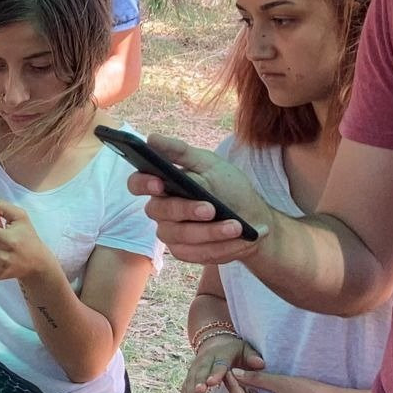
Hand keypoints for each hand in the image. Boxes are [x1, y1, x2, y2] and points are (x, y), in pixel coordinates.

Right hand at [124, 136, 276, 265]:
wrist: (254, 218)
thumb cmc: (229, 187)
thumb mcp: (210, 164)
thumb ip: (180, 152)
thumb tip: (151, 139)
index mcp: (163, 184)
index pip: (137, 183)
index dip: (143, 184)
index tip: (159, 183)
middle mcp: (161, 210)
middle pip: (160, 211)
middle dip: (186, 210)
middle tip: (211, 208)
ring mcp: (171, 233)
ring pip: (179, 235)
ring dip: (210, 232)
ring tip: (236, 226)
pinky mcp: (184, 252)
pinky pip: (195, 253)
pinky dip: (220, 246)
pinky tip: (239, 239)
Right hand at [180, 333, 262, 392]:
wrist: (215, 342)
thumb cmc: (235, 350)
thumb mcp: (245, 349)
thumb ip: (252, 357)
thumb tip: (260, 364)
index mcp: (220, 354)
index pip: (218, 363)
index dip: (215, 372)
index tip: (213, 382)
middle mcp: (204, 360)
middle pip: (200, 372)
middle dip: (199, 382)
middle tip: (200, 392)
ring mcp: (195, 368)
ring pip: (190, 381)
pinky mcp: (189, 377)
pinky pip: (184, 388)